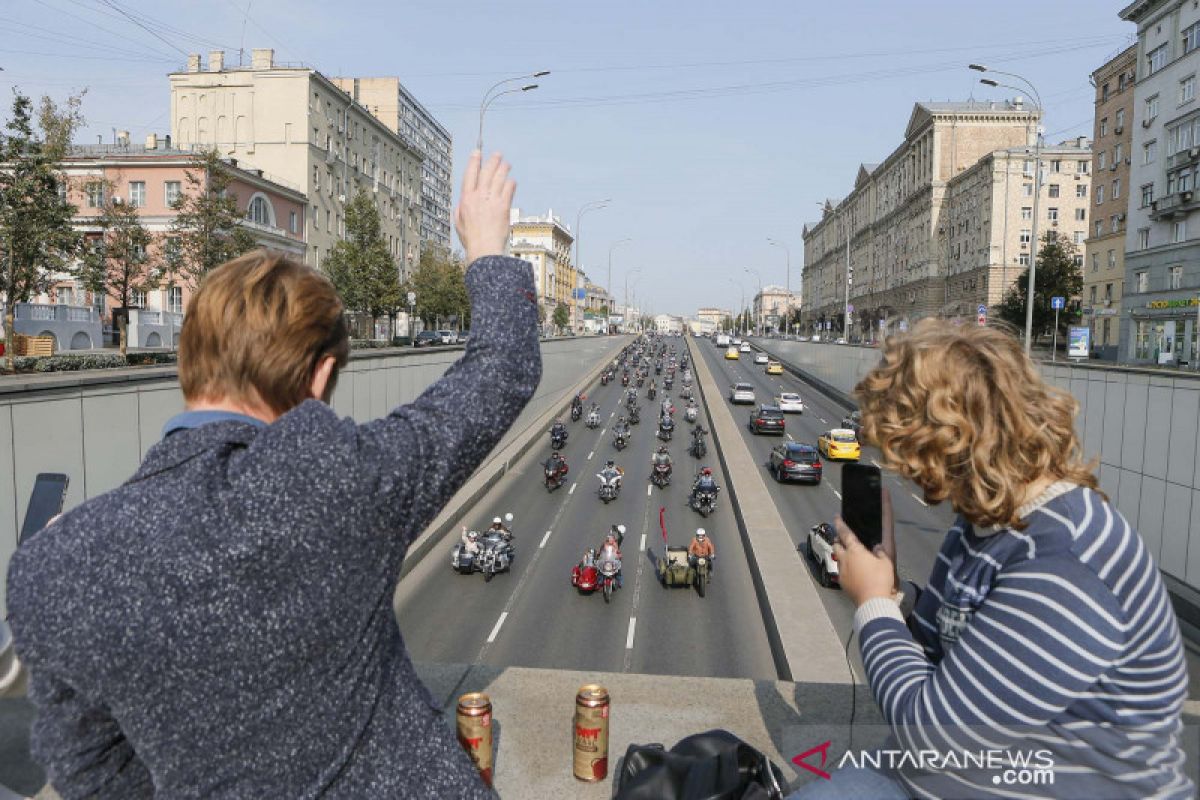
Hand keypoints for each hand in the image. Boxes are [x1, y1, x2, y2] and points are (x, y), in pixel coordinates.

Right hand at [454, 150, 516, 265]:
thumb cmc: (471, 239)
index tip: (477, 153)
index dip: (474, 162)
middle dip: (492, 161)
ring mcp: (492, 200)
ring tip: (507, 164)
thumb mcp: (458, 223)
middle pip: (486, 172)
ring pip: (499, 178)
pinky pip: (508, 189)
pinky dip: (510, 184)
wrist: (484, 249)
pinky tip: (512, 181)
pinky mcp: (504, 206)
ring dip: (503, 169)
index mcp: (466, 199)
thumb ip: (459, 210)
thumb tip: (461, 203)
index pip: (470, 174)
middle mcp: (479, 197)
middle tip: (497, 154)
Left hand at [833, 489, 897, 606]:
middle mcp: (845, 559)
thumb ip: (880, 552)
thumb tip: (877, 547)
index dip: (840, 524)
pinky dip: (844, 567)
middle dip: (838, 539)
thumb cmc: (880, 579)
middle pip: (836, 545)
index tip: (836, 517)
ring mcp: (842, 571)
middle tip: (842, 538)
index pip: (845, 533)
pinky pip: (841, 571)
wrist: (873, 601)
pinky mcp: (842, 583)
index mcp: (855, 550)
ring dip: (841, 554)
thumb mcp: (886, 563)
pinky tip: (852, 571)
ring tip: (849, 555)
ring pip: (837, 558)